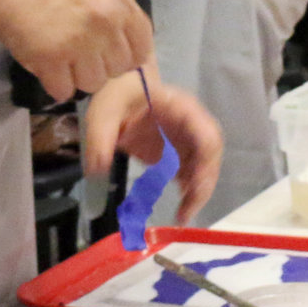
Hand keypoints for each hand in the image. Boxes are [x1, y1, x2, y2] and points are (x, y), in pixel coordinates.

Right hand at [0, 0, 152, 101]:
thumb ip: (118, 17)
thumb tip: (132, 53)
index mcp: (120, 2)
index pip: (142, 48)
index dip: (126, 56)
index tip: (108, 54)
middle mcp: (105, 23)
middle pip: (118, 70)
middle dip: (99, 66)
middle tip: (76, 52)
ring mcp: (79, 42)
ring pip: (93, 84)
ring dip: (76, 77)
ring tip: (60, 56)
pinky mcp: (52, 60)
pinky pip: (64, 91)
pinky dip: (54, 84)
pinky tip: (45, 64)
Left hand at [82, 69, 223, 222]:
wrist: (120, 90)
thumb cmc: (117, 95)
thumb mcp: (103, 112)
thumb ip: (100, 139)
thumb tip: (97, 170)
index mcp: (181, 107)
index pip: (207, 134)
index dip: (205, 162)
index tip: (192, 188)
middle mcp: (192, 124)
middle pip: (210, 155)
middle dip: (203, 184)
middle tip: (186, 211)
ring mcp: (187, 139)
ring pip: (204, 167)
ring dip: (197, 193)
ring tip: (181, 216)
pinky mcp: (178, 152)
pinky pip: (192, 173)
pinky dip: (189, 192)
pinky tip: (179, 210)